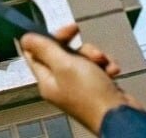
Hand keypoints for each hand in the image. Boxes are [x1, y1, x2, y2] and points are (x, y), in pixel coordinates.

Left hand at [21, 24, 140, 134]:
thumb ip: (44, 48)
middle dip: (78, 46)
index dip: (46, 38)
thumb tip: (24, 38)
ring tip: (103, 62)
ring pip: (82, 59)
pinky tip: (112, 70)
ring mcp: (79, 87)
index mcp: (47, 80)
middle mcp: (60, 84)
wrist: (121, 116)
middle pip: (62, 54)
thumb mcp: (64, 64)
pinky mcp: (96, 88)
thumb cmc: (90, 92)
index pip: (35, 54)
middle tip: (84, 40)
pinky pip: (97, 68)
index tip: (62, 30)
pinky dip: (105, 66)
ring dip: (94, 56)